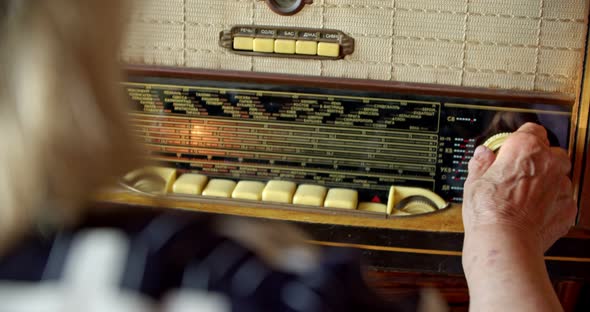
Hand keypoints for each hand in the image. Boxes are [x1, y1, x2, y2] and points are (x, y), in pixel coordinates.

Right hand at [463, 122, 575, 251]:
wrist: (504, 242)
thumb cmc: (488, 211)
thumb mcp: (474, 181)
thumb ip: (481, 163)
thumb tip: (482, 155)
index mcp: (525, 148)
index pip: (530, 129)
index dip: (518, 139)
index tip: (508, 149)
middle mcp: (549, 162)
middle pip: (550, 151)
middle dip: (536, 159)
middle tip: (515, 173)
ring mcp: (561, 186)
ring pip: (557, 176)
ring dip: (544, 182)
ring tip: (522, 197)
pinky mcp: (568, 207)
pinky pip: (561, 199)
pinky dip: (550, 203)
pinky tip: (532, 212)